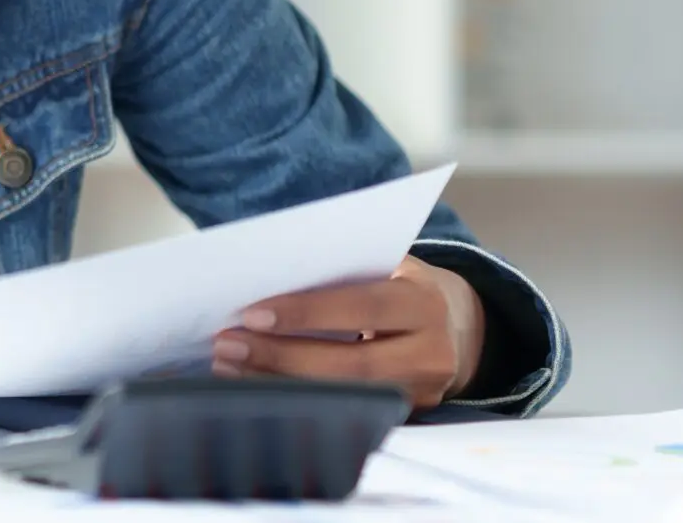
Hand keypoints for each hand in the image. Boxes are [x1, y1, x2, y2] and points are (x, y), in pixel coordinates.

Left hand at [212, 256, 486, 409]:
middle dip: (283, 357)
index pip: (362, 307)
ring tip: (230, 367)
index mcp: (424, 302)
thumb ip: (340, 268)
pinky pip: (346, 412)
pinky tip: (257, 388)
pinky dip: (298, 401)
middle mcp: (432, 353)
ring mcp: (422, 393)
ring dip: (281, 383)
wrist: (454, 328)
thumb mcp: (384, 266)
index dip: (306, 313)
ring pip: (346, 396)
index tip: (251, 314)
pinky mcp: (405, 417)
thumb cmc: (396, 286)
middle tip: (228, 345)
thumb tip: (262, 273)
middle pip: (352, 364)